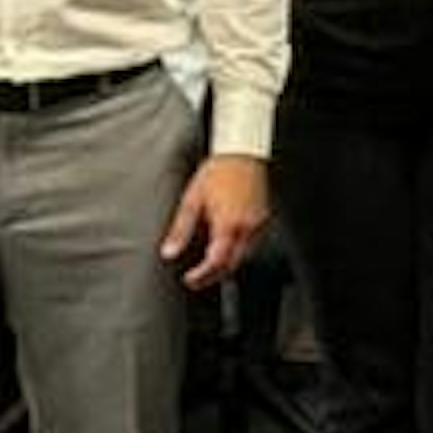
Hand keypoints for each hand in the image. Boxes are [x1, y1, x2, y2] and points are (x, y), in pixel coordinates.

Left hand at [161, 149, 270, 287]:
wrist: (241, 152)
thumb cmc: (217, 172)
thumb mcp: (192, 200)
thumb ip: (180, 230)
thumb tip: (169, 252)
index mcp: (227, 223)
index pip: (217, 261)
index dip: (203, 275)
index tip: (190, 279)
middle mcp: (247, 227)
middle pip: (232, 264)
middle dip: (214, 275)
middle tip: (196, 279)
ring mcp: (258, 224)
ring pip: (244, 256)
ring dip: (227, 264)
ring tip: (209, 266)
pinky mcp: (263, 218)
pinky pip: (252, 244)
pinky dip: (238, 251)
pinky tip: (226, 247)